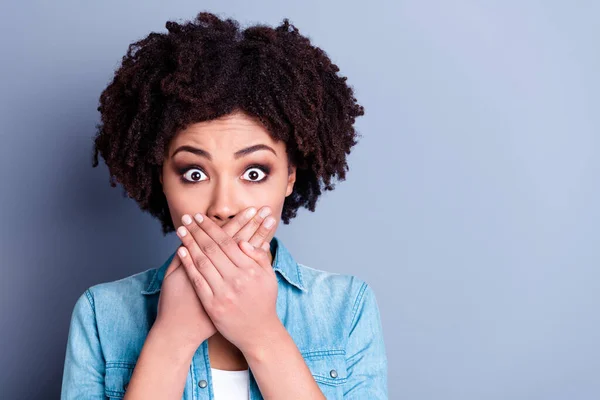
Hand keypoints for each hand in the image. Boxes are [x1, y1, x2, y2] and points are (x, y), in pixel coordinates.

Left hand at [176, 209, 279, 355]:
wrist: (258, 333)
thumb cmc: (264, 302)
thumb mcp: (268, 277)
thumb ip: (258, 257)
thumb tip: (244, 241)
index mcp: (250, 270)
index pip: (227, 242)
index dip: (212, 228)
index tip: (201, 217)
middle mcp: (236, 279)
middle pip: (211, 249)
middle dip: (197, 230)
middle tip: (187, 217)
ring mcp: (223, 292)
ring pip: (202, 262)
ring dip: (189, 243)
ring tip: (181, 230)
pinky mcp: (212, 305)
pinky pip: (197, 280)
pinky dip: (188, 264)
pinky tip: (181, 252)